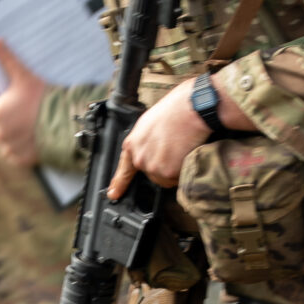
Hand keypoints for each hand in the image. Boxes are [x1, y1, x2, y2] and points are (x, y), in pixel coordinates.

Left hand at [0, 42, 46, 168]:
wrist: (65, 122)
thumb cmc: (42, 97)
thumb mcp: (24, 76)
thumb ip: (7, 59)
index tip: (9, 98)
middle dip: (4, 117)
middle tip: (22, 111)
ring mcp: (9, 148)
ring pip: (4, 139)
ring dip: (11, 133)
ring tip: (28, 124)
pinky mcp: (21, 159)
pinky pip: (14, 153)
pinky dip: (20, 147)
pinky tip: (31, 137)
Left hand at [108, 75, 253, 195]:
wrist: (190, 109)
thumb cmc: (175, 110)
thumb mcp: (149, 123)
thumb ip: (145, 142)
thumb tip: (152, 150)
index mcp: (133, 144)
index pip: (124, 169)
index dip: (119, 183)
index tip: (114, 194)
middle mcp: (139, 158)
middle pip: (152, 174)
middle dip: (163, 166)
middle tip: (174, 148)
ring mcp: (152, 167)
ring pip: (165, 179)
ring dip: (175, 170)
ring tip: (181, 149)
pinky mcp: (167, 172)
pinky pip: (178, 179)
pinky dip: (184, 170)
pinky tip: (185, 153)